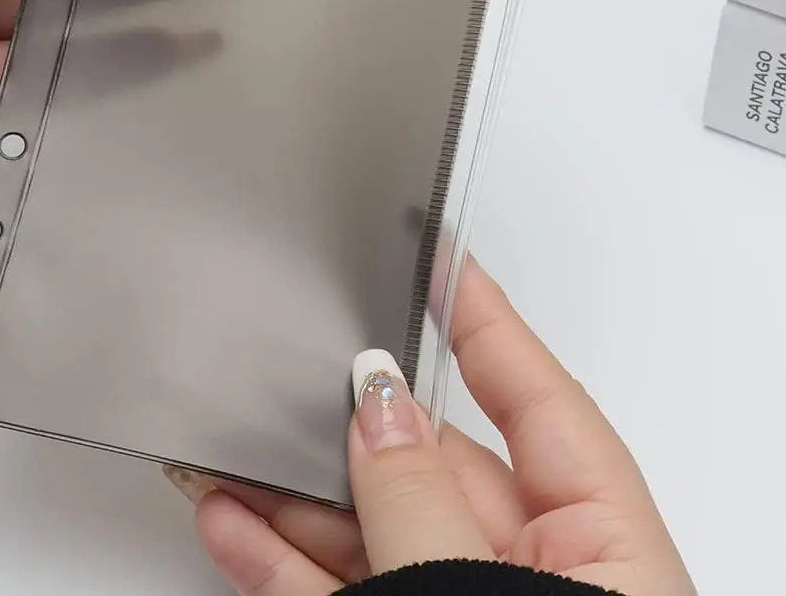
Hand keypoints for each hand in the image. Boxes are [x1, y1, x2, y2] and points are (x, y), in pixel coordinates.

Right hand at [166, 259, 694, 595]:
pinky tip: (231, 519)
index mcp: (603, 551)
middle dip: (347, 420)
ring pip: (366, 533)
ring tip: (220, 442)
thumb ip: (426, 503)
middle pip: (431, 465)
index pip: (540, 399)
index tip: (441, 260)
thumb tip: (378, 397)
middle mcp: (537, 580)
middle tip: (282, 365)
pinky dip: (276, 563)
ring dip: (287, 492)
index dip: (487, 321)